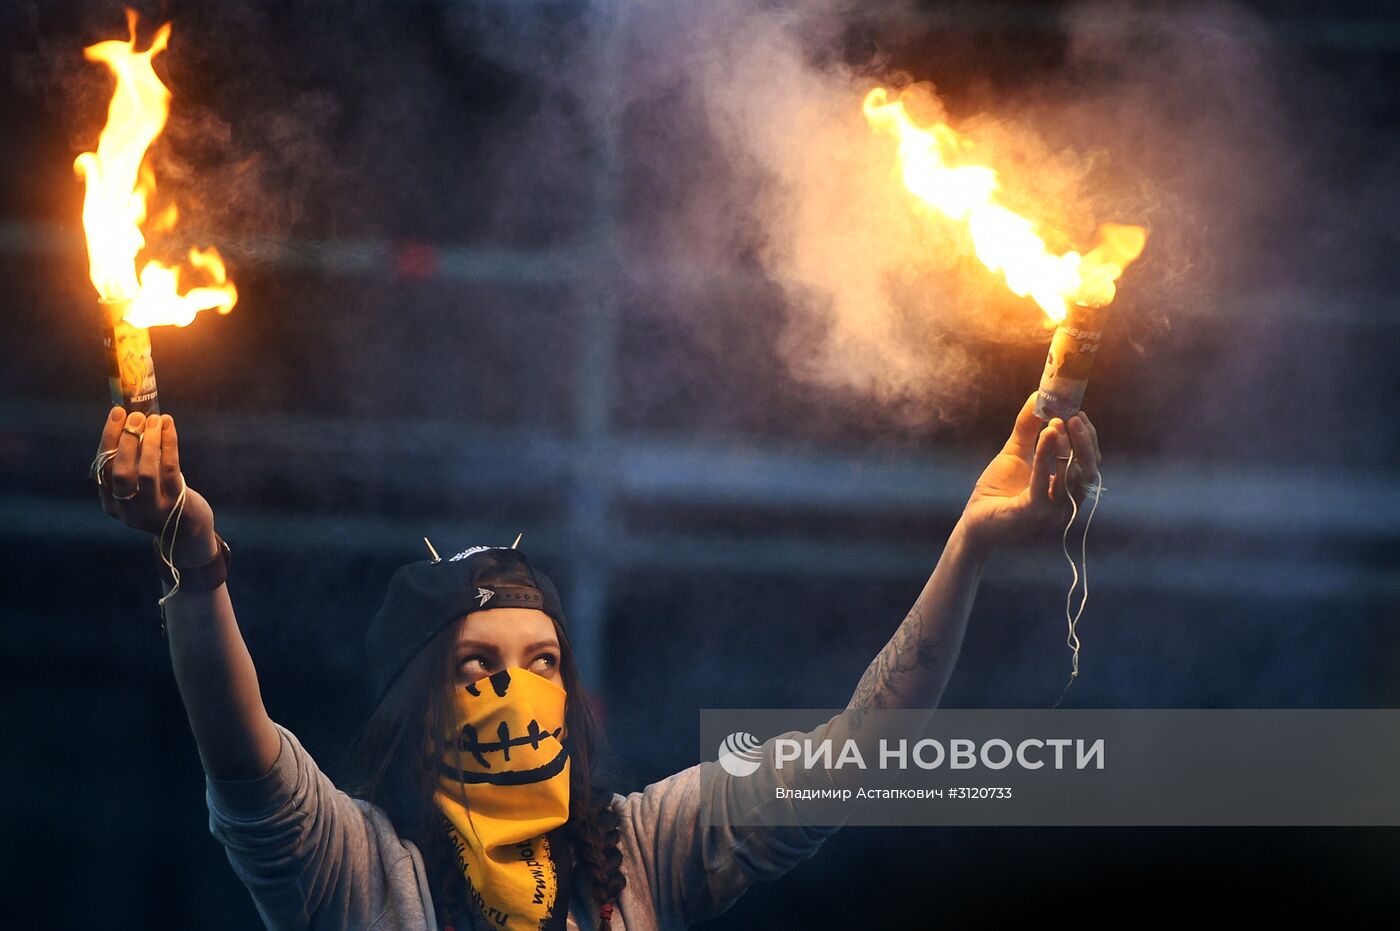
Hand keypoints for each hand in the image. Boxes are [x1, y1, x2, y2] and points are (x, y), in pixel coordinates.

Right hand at [94, 407, 217, 564]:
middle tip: (135, 416)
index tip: (116, 413)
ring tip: (155, 419)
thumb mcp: (138, 487)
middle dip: (126, 440)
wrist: (187, 530)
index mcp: (111, 503)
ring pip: (146, 471)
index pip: (103, 466)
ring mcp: (152, 508)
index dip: (109, 437)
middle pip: (120, 471)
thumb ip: (130, 462)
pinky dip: (169, 444)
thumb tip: (131, 419)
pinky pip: (170, 469)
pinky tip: (168, 427)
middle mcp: (127, 509)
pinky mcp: (175, 503)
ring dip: (149, 441)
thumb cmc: (159, 497)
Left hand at [959, 393, 1101, 551]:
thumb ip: (1028, 428)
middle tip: (1074, 416)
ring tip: (1057, 422)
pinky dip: (1045, 457)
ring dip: (1065, 446)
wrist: (974, 519)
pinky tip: (1045, 436)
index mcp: (1068, 489)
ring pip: (1071, 477)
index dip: (1087, 437)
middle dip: (1084, 441)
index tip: (1077, 412)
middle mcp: (1067, 502)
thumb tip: (1039, 396)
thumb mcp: (1016, 452)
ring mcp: (1053, 511)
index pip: (1089, 462)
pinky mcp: (1034, 514)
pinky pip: (1044, 483)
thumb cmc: (998, 489)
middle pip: (1089, 470)